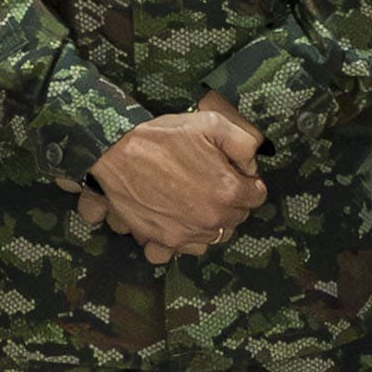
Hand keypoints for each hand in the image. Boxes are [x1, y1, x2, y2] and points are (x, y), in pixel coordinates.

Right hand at [88, 102, 264, 262]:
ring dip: (211, 220)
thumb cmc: (161, 137)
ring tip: (195, 199)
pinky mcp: (164, 240)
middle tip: (211, 181)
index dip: (246, 181)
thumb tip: (251, 165)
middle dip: (230, 201)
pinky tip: (181, 219)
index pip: (256, 196)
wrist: (114, 152)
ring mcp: (187, 233)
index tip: (233, 172)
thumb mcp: (211, 122)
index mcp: (228, 190)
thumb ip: (244, 143)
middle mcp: (211, 218)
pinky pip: (188, 248)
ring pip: (215, 235)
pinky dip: (188, 237)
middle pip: (237, 217)